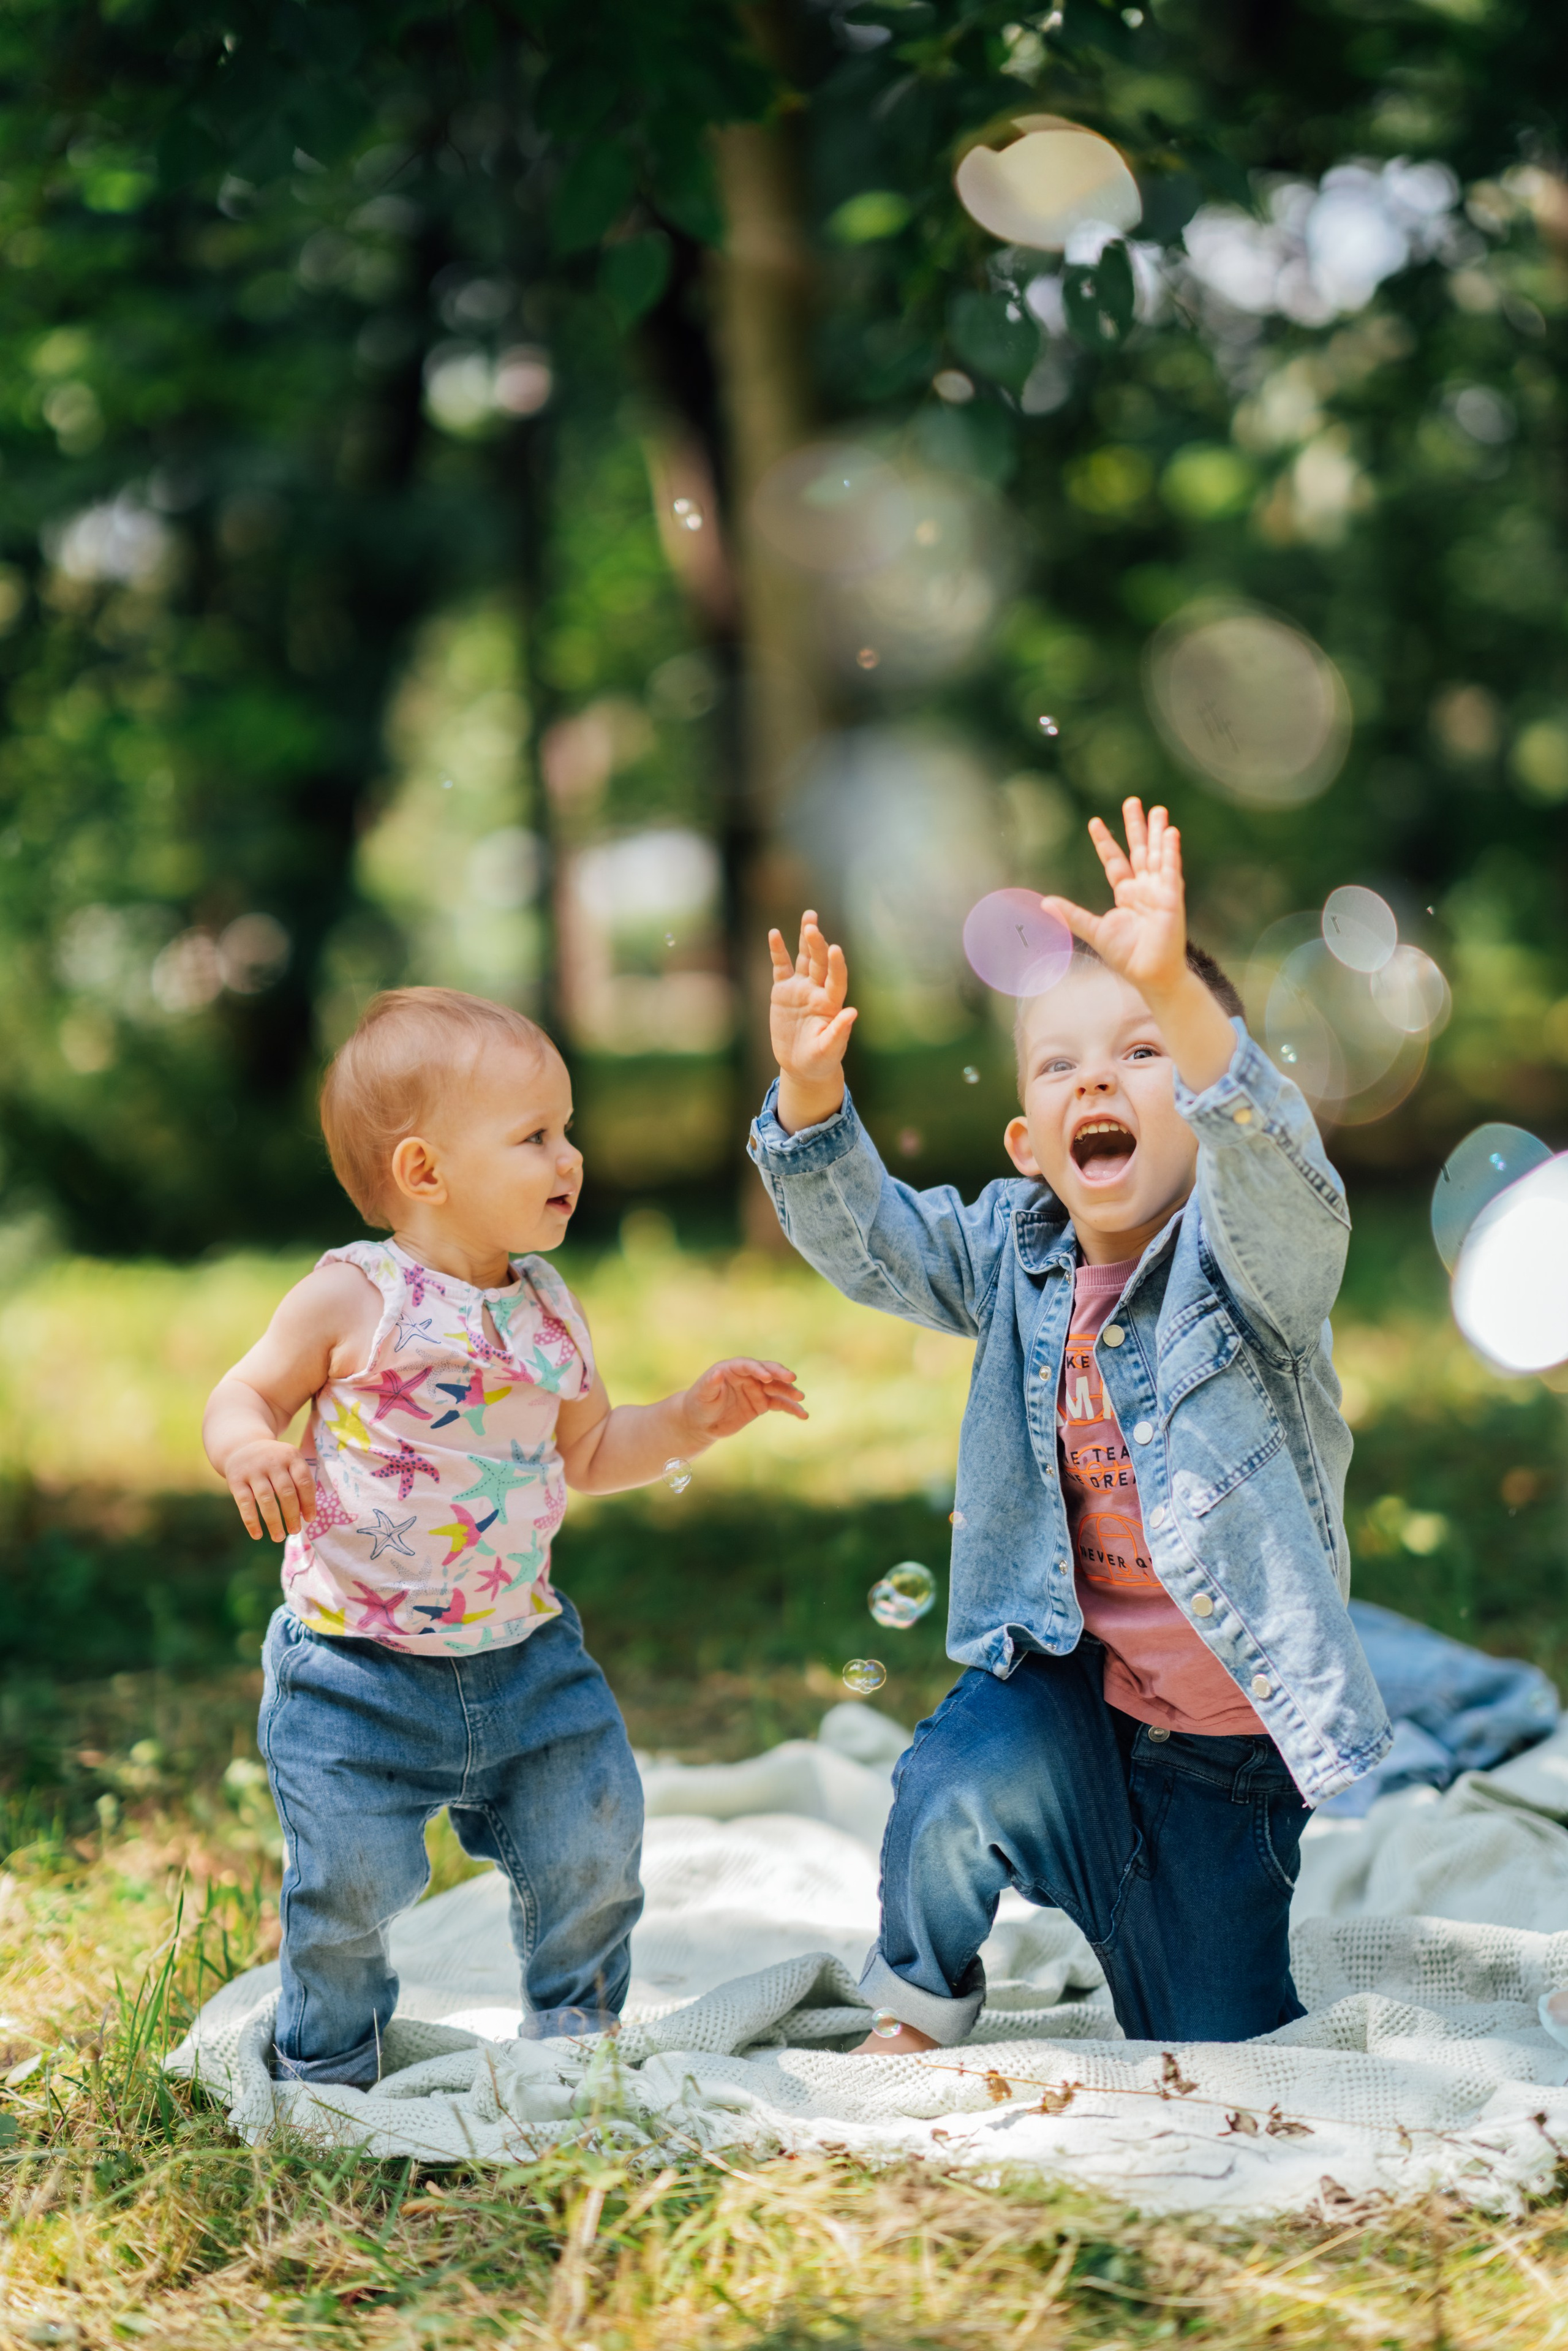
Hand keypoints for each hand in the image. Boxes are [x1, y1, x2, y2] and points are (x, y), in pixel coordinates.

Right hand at [223, 1438, 316, 1542]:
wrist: (243, 1446)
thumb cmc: (274, 1463)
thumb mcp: (289, 1463)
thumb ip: (299, 1483)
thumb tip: (306, 1515)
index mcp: (291, 1456)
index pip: (304, 1481)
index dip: (309, 1502)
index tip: (310, 1519)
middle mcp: (273, 1462)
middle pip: (286, 1492)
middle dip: (292, 1515)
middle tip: (295, 1531)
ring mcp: (253, 1470)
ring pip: (266, 1499)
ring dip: (274, 1521)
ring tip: (279, 1537)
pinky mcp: (236, 1480)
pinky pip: (245, 1504)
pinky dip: (252, 1522)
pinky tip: (258, 1535)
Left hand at [679, 1359, 806, 1445]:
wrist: (701, 1422)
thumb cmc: (699, 1404)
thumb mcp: (702, 1394)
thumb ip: (710, 1383)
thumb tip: (718, 1373)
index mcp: (732, 1368)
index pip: (748, 1365)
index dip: (758, 1369)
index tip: (766, 1377)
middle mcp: (748, 1376)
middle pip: (767, 1372)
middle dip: (780, 1374)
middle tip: (792, 1378)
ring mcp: (757, 1390)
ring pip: (777, 1388)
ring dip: (789, 1392)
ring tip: (800, 1398)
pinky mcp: (762, 1404)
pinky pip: (779, 1404)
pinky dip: (791, 1409)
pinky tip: (802, 1414)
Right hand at [768, 913, 857, 1090]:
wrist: (801, 1065)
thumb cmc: (820, 1060)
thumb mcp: (829, 1050)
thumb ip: (839, 1032)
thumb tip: (852, 1012)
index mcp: (831, 1004)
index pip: (837, 979)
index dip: (836, 965)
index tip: (835, 949)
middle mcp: (818, 991)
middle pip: (820, 963)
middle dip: (817, 944)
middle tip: (813, 926)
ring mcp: (801, 989)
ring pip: (805, 958)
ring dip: (806, 938)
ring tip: (809, 917)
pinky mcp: (783, 991)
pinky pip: (781, 967)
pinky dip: (778, 951)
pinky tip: (774, 934)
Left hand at [1041, 798, 1187, 1003]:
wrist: (1150, 974)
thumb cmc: (1126, 956)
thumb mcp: (1095, 931)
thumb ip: (1072, 915)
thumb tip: (1044, 903)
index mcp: (1126, 894)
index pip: (1114, 861)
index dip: (1105, 842)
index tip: (1094, 822)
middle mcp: (1144, 888)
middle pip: (1138, 850)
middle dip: (1136, 827)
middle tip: (1132, 801)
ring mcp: (1159, 891)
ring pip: (1157, 855)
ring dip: (1158, 833)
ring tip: (1158, 810)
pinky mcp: (1172, 897)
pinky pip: (1170, 869)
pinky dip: (1170, 852)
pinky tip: (1170, 833)